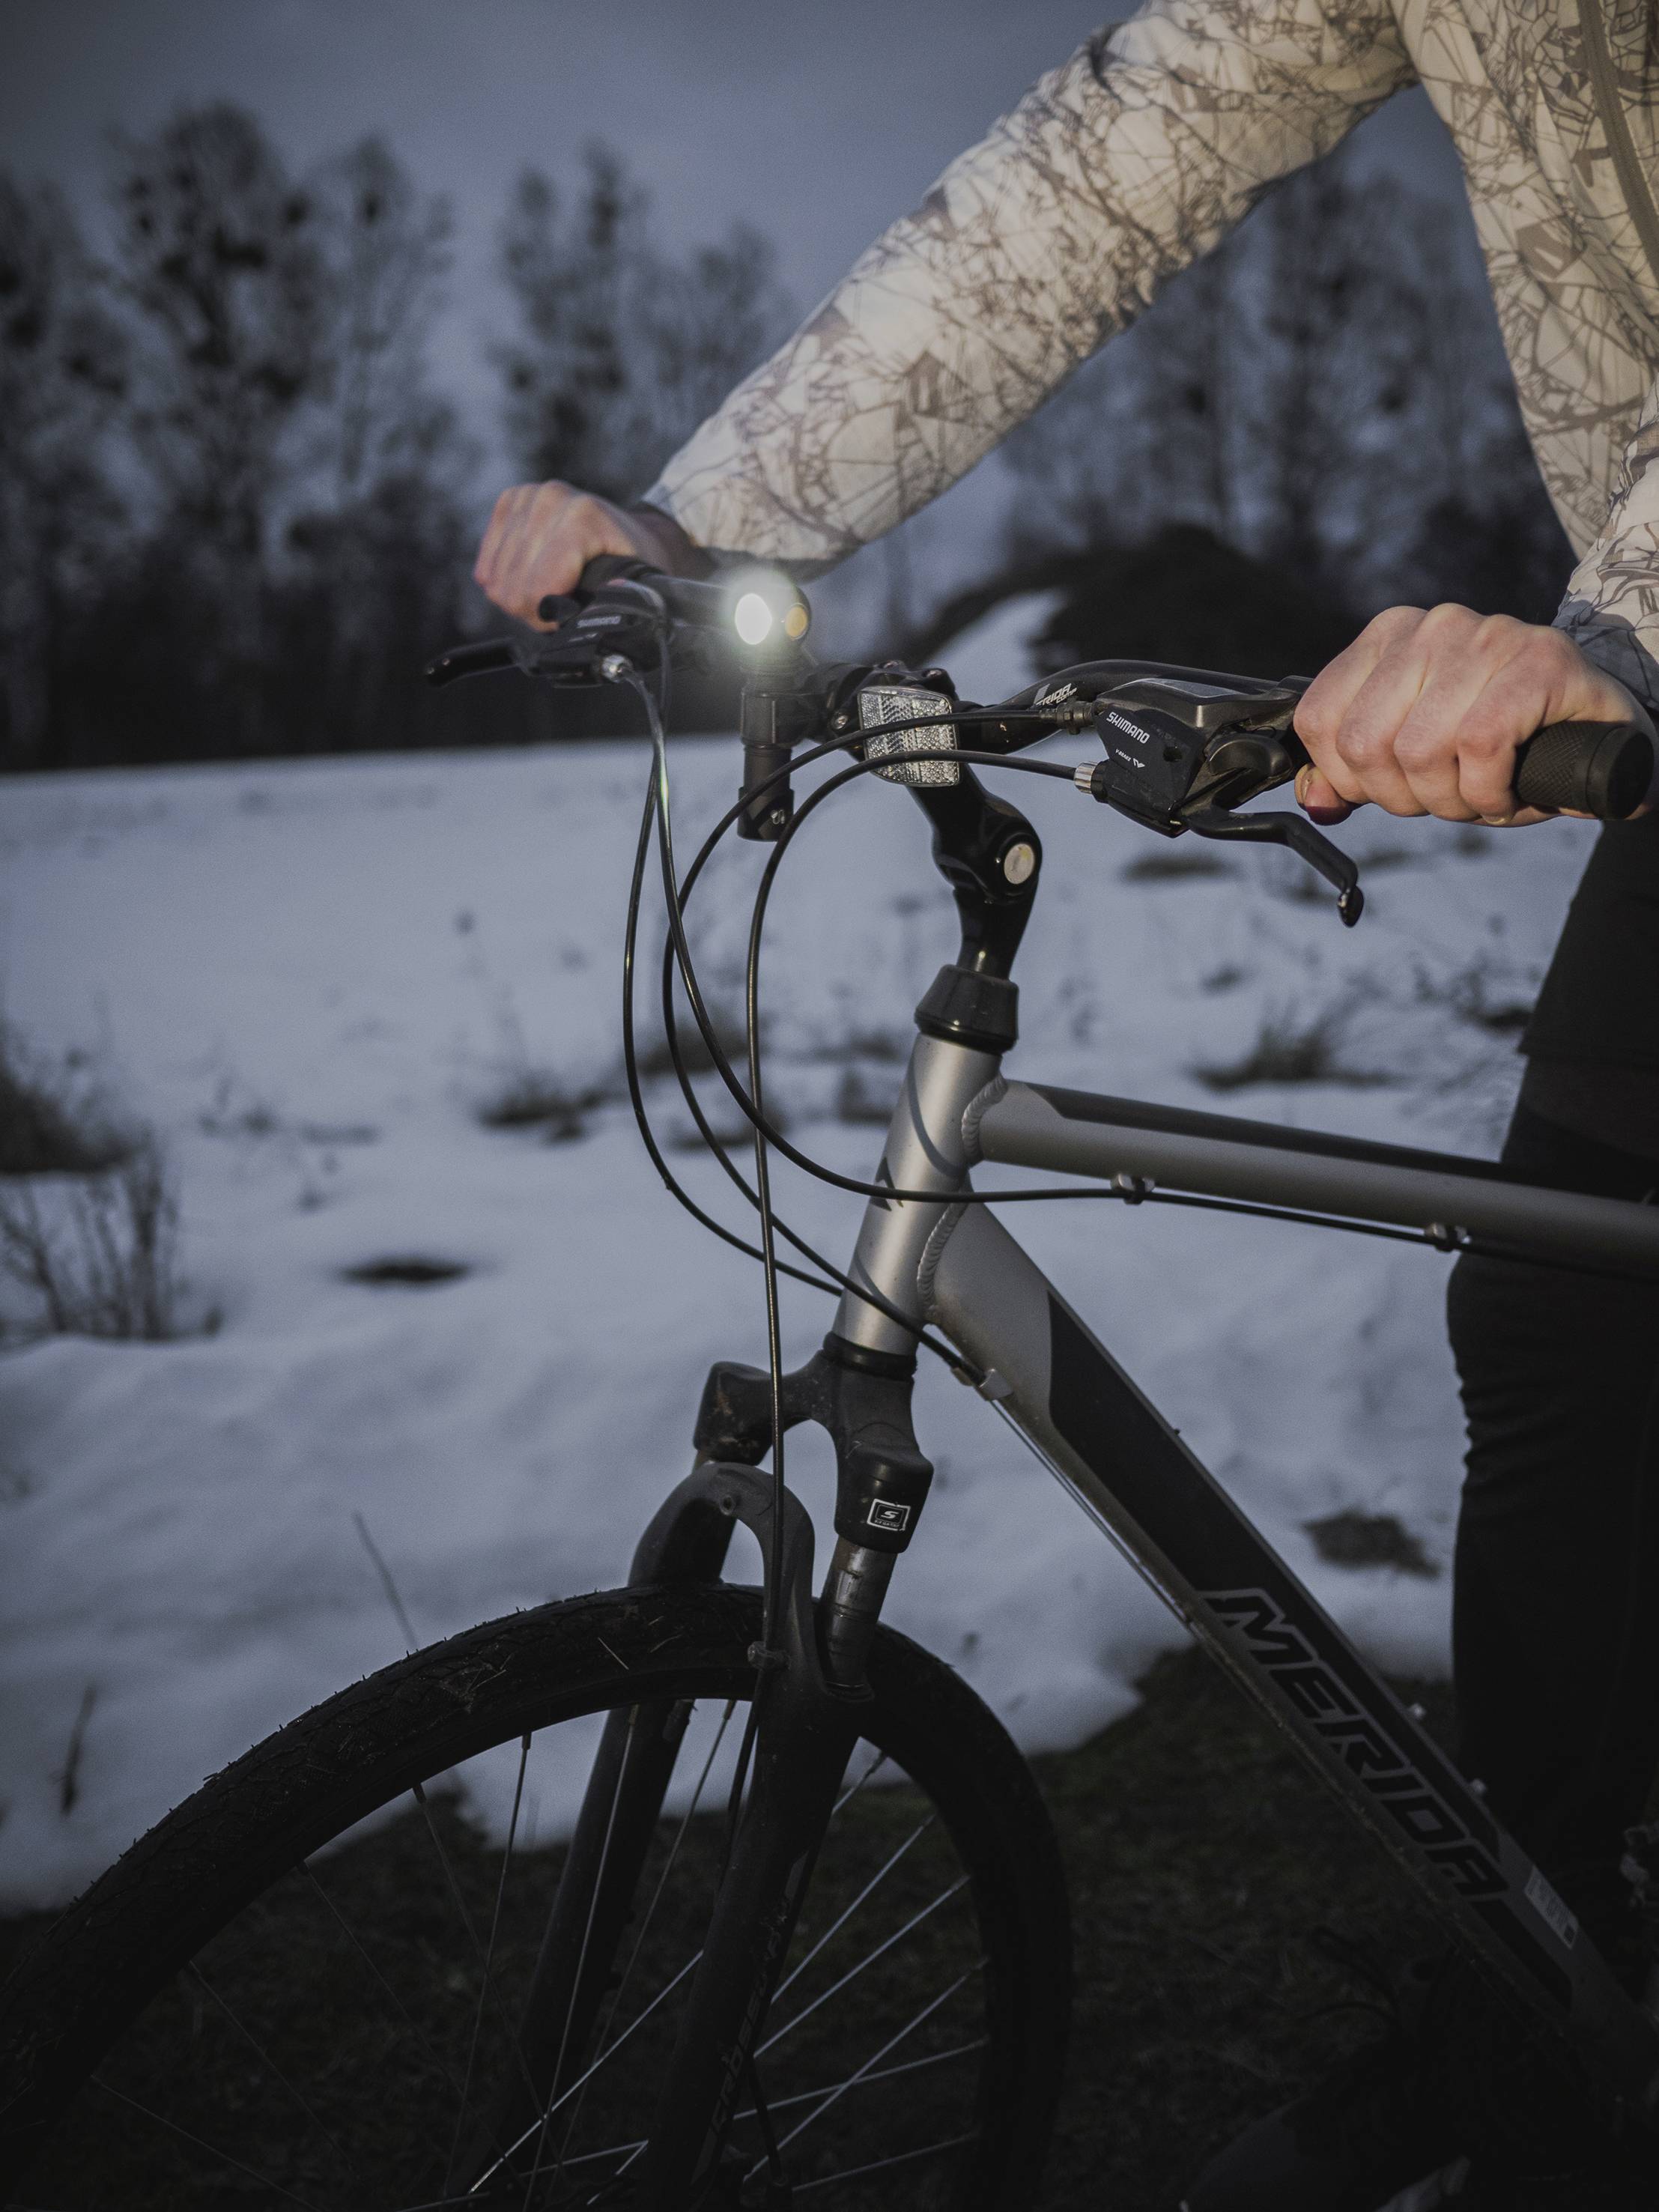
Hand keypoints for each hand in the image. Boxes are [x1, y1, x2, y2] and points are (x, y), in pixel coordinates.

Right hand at [473, 483, 705, 629]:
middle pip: (513, 586)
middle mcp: (551, 498)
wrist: (634, 531)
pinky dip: (504, 582)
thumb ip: (614, 603)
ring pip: (495, 579)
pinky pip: (486, 564)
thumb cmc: (634, 564)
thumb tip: (586, 616)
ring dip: (519, 597)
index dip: (548, 615)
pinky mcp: (509, 501)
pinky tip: (529, 580)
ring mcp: (527, 496)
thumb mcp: (637, 588)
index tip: (570, 616)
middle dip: (534, 609)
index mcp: (584, 517)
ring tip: (549, 593)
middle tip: (560, 607)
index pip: (539, 585)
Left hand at [1293, 604, 1651, 825]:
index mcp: (1390, 636)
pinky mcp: (1540, 661)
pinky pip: (1479, 748)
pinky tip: (1509, 792)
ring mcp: (1488, 635)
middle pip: (1364, 743)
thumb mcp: (1417, 757)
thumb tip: (1315, 799)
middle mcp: (1433, 626)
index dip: (1349, 778)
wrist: (1605, 732)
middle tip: (1448, 798)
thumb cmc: (1507, 743)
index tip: (1393, 789)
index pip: (1320, 720)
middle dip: (1402, 797)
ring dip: (1451, 801)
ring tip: (1482, 794)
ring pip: (1418, 750)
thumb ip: (1356, 773)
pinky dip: (1490, 792)